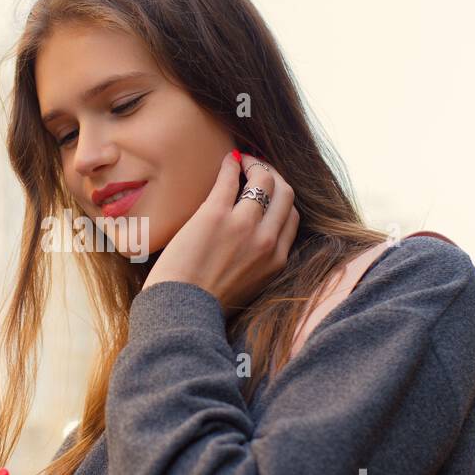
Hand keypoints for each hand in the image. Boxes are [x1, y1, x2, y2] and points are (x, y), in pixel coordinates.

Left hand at [143, 150, 299, 314]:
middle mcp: (267, 240)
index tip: (269, 190)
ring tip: (243, 161)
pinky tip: (228, 161)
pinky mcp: (215, 216)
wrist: (182, 312)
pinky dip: (232, 165)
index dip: (281, 198)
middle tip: (258, 169)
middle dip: (274, 175)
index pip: (292, 217)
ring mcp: (243, 226)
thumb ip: (259, 264)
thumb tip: (252, 246)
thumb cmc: (206, 303)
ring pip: (264, 180)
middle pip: (285, 193)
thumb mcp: (249, 287)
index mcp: (277, 261)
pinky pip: (230, 179)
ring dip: (255, 164)